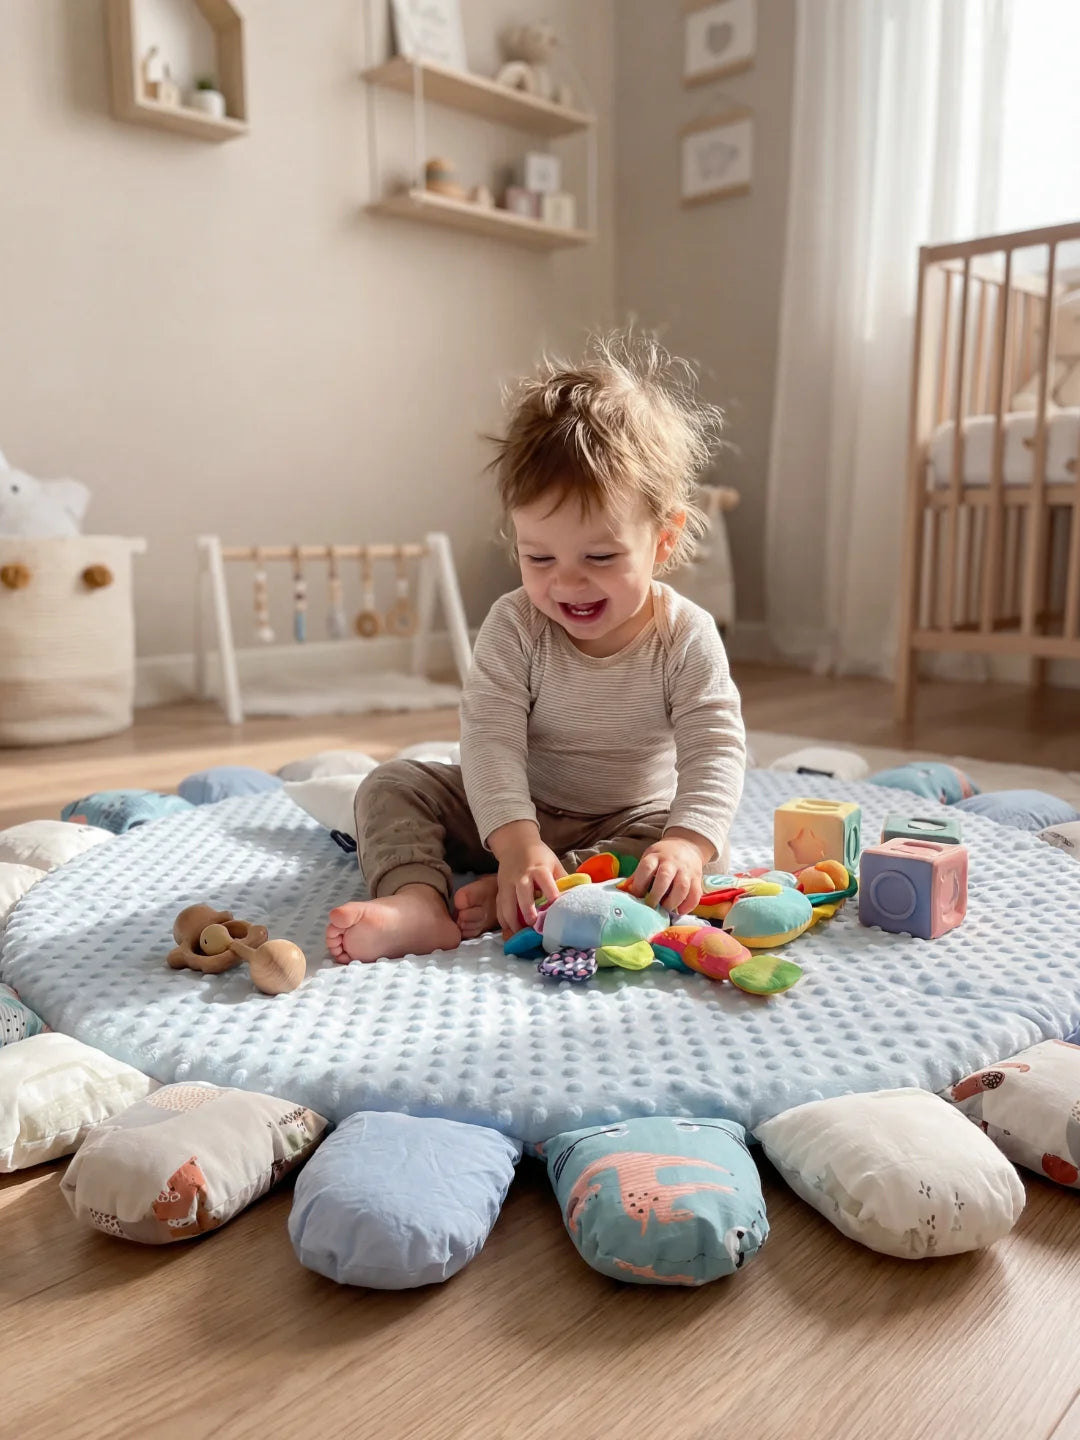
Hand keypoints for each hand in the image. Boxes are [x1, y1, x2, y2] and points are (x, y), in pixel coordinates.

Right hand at [487, 820, 566, 934]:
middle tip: (533, 924)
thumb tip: (578, 896)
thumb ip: (563, 879)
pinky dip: (503, 920)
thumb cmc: (539, 856)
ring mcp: (508, 883)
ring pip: (507, 903)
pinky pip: (499, 906)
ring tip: (519, 933)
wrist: (515, 844)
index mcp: (538, 868)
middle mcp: (522, 876)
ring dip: (512, 919)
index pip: (544, 880)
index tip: (555, 904)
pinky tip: (508, 931)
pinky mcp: (500, 889)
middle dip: (527, 910)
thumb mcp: (553, 863)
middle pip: (523, 893)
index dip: (550, 892)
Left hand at [629, 830, 712, 914]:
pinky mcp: (697, 879)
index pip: (646, 867)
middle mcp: (672, 862)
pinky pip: (695, 895)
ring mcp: (686, 871)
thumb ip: (638, 874)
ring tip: (664, 910)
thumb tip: (624, 891)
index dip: (639, 883)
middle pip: (664, 877)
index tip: (636, 895)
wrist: (687, 845)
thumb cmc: (662, 856)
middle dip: (655, 895)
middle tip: (650, 907)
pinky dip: (688, 906)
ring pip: (682, 888)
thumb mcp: (649, 858)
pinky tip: (679, 911)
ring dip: (672, 902)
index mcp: (656, 856)